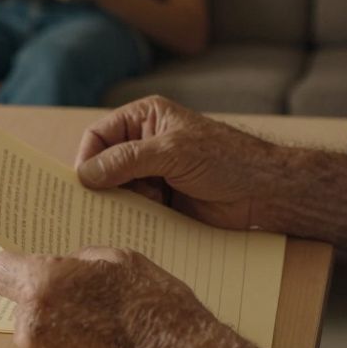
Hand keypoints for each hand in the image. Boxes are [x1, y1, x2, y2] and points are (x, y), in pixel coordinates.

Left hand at [0, 247, 299, 347]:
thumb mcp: (125, 262)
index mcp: (45, 288)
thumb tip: (70, 266)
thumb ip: (83, 261)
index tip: (30, 266)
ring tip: (108, 331)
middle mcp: (34, 331)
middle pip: (25, 307)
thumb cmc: (161, 315)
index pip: (1, 270)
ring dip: (62, 332)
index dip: (18, 266)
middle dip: (50, 301)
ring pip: (41, 338)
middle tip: (90, 300)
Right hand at [74, 95, 283, 229]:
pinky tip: (133, 228)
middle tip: (90, 209)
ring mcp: (153, 174)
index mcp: (145, 119)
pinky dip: (131, 219)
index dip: (87, 158)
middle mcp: (145, 144)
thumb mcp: (172, 153)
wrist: (263, 192)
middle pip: (104, 165)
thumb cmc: (225, 159)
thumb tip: (85, 174)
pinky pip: (135, 210)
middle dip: (100, 186)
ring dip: (117, 205)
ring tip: (119, 219)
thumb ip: (127, 160)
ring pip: (118, 191)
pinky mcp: (162, 201)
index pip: (99, 135)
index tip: (82, 185)